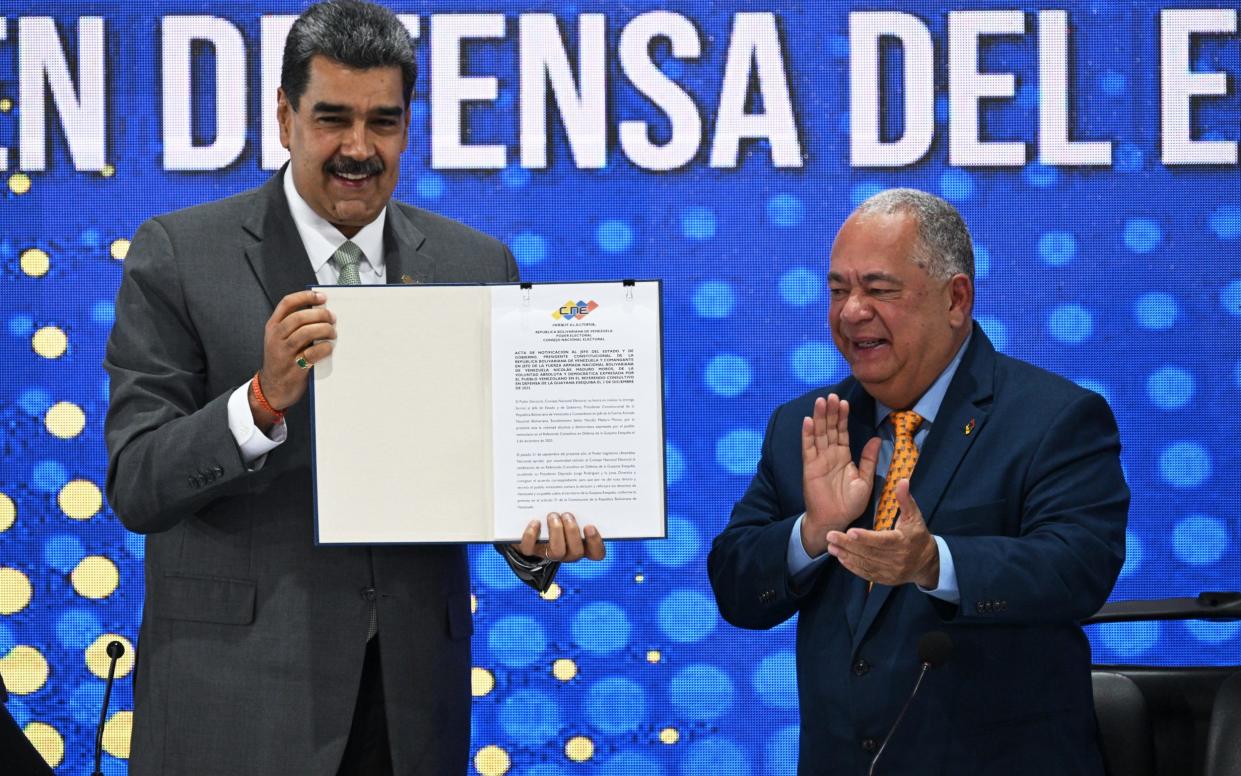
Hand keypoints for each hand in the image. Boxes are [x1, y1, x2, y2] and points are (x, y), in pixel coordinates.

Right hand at [251, 290, 335, 423]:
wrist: (272, 389)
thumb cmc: (281, 361)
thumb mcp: (280, 340)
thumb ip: (294, 326)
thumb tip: (321, 311)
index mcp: (273, 327)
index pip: (287, 303)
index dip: (306, 297)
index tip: (321, 297)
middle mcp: (276, 338)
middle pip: (298, 317)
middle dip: (319, 314)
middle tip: (332, 318)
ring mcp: (284, 353)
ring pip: (305, 333)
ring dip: (324, 330)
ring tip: (333, 333)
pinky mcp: (294, 368)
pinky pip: (312, 353)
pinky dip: (324, 348)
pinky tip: (328, 348)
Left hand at [516, 512, 605, 561]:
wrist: (533, 529)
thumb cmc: (560, 516)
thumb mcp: (572, 512)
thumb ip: (579, 506)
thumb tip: (582, 482)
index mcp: (583, 544)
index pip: (597, 553)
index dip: (596, 542)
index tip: (590, 526)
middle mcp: (568, 552)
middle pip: (576, 552)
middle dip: (572, 532)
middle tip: (567, 514)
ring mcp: (550, 553)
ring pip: (557, 552)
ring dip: (556, 532)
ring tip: (553, 515)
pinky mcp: (531, 550)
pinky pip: (530, 548)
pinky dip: (532, 535)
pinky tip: (535, 522)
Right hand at [801, 394, 879, 556]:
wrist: (835, 520)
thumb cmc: (850, 504)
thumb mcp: (865, 480)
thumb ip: (869, 460)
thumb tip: (877, 438)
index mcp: (844, 456)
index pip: (843, 431)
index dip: (843, 417)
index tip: (844, 402)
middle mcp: (830, 454)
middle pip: (830, 428)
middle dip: (831, 412)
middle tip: (831, 395)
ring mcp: (819, 459)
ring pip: (819, 434)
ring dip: (820, 417)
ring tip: (821, 402)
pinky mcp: (809, 467)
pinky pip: (808, 448)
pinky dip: (807, 434)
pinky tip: (808, 421)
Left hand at [825, 479, 939, 587]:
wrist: (926, 562)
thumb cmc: (917, 534)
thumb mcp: (914, 515)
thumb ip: (905, 499)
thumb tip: (903, 480)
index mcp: (903, 542)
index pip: (883, 540)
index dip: (866, 537)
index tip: (850, 531)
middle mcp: (897, 559)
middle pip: (870, 552)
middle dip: (848, 545)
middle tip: (830, 536)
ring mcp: (891, 572)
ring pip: (866, 564)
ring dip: (846, 555)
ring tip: (831, 546)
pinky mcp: (885, 579)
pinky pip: (867, 573)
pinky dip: (852, 566)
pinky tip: (840, 558)